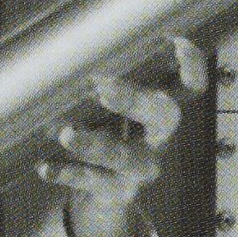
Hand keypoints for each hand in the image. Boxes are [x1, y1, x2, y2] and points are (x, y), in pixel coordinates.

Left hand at [40, 32, 205, 236]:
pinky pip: (94, 184)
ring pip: (125, 156)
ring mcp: (142, 168)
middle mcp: (160, 137)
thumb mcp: (113, 105)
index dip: (192, 67)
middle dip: (134, 99)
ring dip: (95, 143)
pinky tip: (46, 166)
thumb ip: (106, 79)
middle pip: (164, 115)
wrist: (104, 194)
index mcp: (162, 109)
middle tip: (101, 88)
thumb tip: (71, 42)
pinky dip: (68, 174)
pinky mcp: (119, 192)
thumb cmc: (108, 133)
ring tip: (66, 134)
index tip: (177, 45)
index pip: (190, 86)